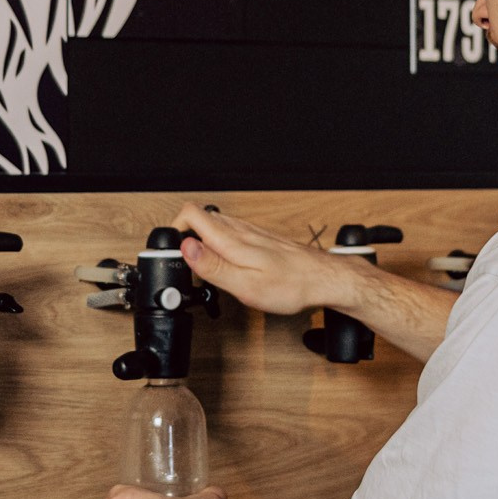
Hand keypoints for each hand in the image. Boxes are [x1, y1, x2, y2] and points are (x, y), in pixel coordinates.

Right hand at [175, 200, 336, 317]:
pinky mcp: (261, 238)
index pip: (190, 213)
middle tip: (188, 264)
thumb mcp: (245, 285)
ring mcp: (251, 232)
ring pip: (215, 224)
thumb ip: (213, 266)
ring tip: (207, 267)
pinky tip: (229, 264)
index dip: (175, 229)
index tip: (173, 252)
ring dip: (203, 240)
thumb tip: (186, 248)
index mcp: (231, 240)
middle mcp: (240, 230)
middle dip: (186, 236)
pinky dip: (221, 244)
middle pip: (200, 217)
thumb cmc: (290, 285)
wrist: (323, 279)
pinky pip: (231, 232)